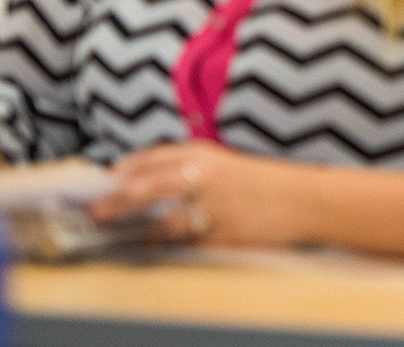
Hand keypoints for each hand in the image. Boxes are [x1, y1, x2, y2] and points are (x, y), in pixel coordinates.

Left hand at [89, 141, 305, 248]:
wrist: (307, 200)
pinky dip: (181, 248)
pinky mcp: (222, 235)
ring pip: (164, 225)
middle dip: (115, 203)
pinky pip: (190, 246)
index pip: (151, 160)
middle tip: (96, 214)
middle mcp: (203, 178)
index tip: (107, 181)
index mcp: (204, 155)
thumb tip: (143, 181)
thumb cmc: (267, 182)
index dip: (124, 171)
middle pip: (144, 190)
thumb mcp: (227, 164)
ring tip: (141, 239)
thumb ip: (190, 169)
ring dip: (149, 234)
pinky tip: (176, 248)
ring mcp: (212, 208)